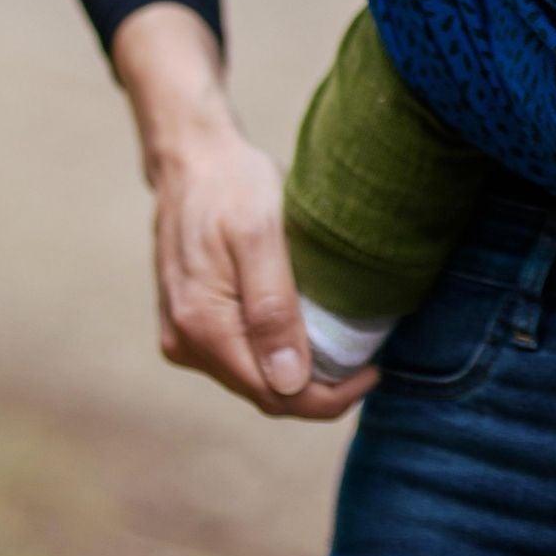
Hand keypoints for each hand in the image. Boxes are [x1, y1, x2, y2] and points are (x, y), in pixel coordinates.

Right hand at [150, 115, 378, 420]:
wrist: (191, 158)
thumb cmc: (231, 185)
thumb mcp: (259, 234)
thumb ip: (272, 309)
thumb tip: (290, 383)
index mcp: (202, 326)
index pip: (275, 394)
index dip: (328, 397)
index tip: (372, 373)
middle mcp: (185, 342)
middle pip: (263, 393)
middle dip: (316, 389)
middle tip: (366, 362)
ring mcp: (183, 335)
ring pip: (251, 378)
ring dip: (296, 373)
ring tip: (342, 349)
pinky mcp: (188, 323)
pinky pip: (238, 357)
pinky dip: (274, 354)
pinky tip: (304, 332)